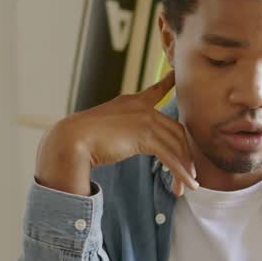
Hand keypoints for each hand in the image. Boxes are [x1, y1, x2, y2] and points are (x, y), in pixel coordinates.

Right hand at [35, 73, 199, 195]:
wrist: (71, 139)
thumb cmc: (81, 138)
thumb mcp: (106, 126)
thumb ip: (121, 129)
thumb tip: (122, 142)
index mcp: (131, 102)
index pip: (156, 91)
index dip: (168, 83)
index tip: (175, 75)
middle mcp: (142, 108)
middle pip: (176, 130)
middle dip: (186, 154)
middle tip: (190, 173)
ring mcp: (145, 120)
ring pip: (176, 145)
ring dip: (185, 168)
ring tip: (190, 185)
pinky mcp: (144, 137)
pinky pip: (170, 157)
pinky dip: (180, 173)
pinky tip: (185, 185)